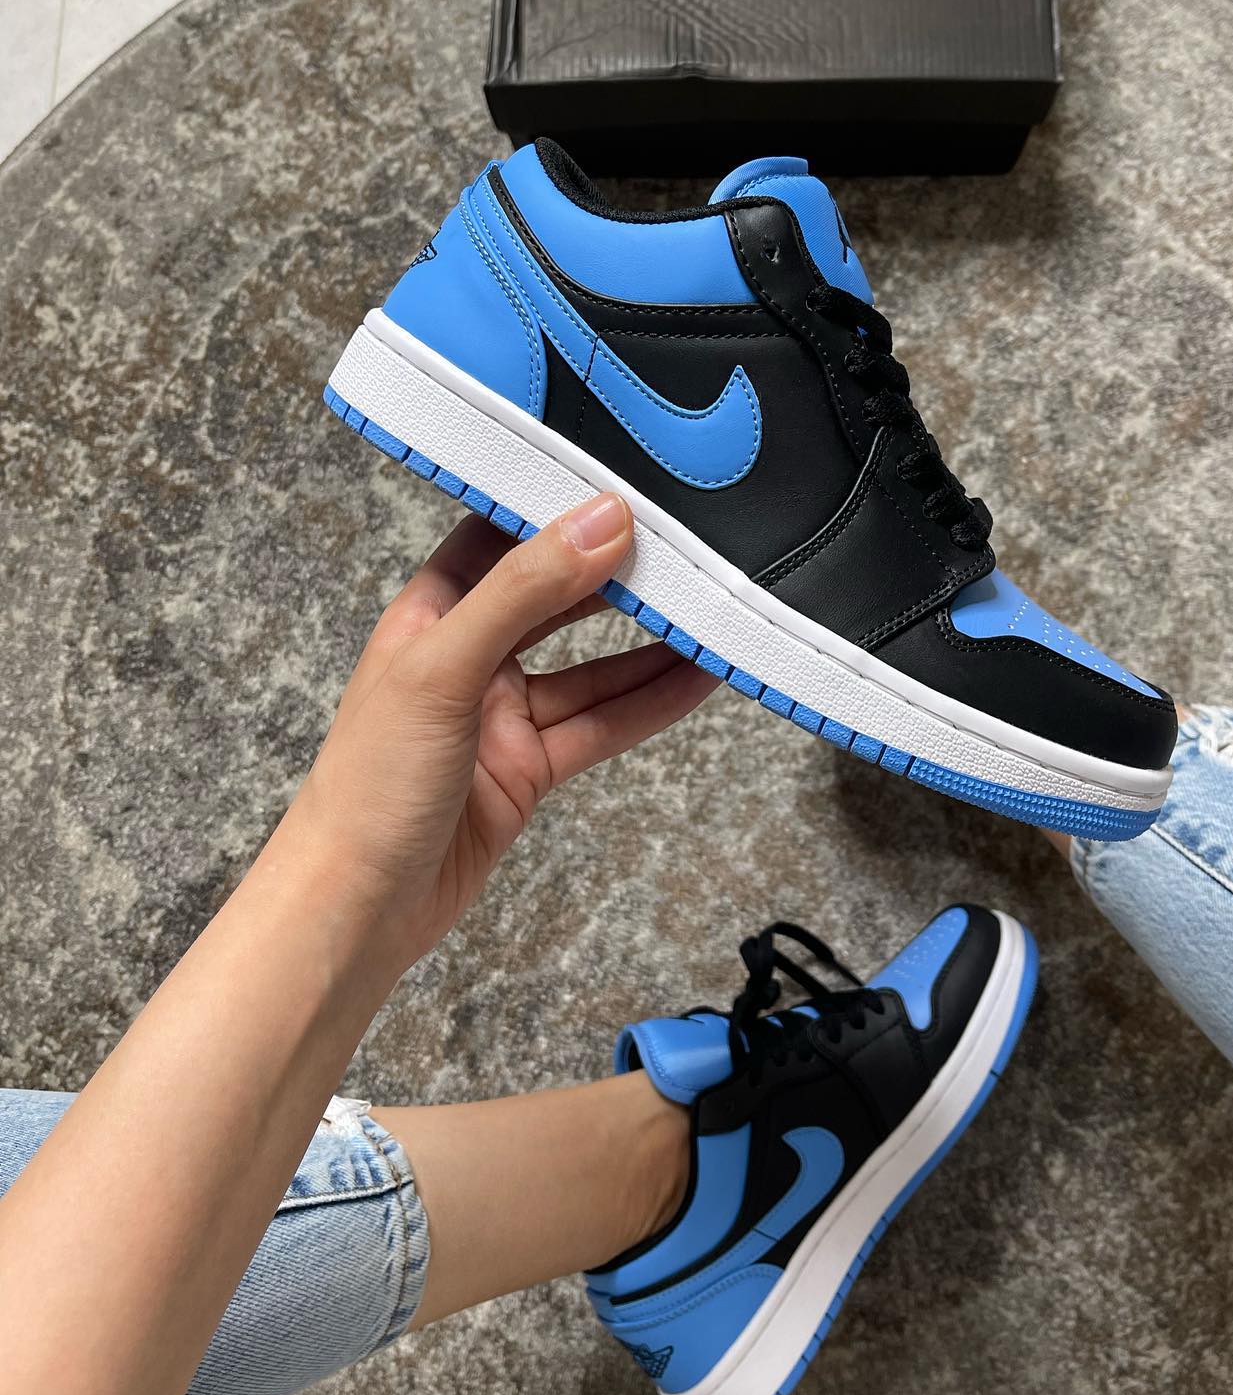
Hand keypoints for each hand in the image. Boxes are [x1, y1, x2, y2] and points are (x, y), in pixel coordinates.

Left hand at [272, 493, 716, 974]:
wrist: (355, 909)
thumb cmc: (369, 784)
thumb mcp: (444, 668)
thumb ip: (523, 591)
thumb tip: (600, 520)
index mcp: (430, 613)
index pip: (501, 536)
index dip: (558, 508)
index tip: (625, 485)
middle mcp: (468, 655)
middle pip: (555, 599)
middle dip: (617, 576)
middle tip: (688, 548)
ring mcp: (501, 715)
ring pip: (590, 669)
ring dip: (650, 646)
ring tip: (715, 614)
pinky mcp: (529, 768)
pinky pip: (600, 726)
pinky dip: (648, 704)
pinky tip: (697, 681)